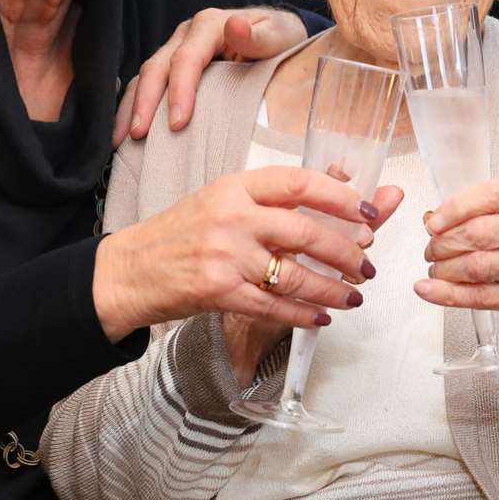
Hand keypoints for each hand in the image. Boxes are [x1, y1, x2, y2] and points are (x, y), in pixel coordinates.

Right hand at [93, 168, 403, 341]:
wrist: (128, 271)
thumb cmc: (179, 233)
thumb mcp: (220, 200)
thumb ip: (269, 201)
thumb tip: (334, 194)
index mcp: (235, 186)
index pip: (300, 183)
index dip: (341, 197)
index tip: (369, 211)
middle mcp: (232, 217)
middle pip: (306, 232)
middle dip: (347, 252)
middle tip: (367, 265)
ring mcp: (225, 256)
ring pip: (296, 275)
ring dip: (332, 290)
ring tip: (353, 296)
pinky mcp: (219, 292)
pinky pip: (274, 307)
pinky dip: (303, 314)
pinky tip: (320, 317)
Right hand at [114, 7, 308, 144]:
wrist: (278, 36)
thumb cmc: (280, 37)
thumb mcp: (278, 34)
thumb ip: (259, 35)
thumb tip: (235, 25)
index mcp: (209, 25)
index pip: (187, 58)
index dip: (180, 90)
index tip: (178, 123)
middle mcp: (186, 35)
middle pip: (157, 67)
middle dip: (146, 103)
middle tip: (139, 135)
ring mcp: (175, 50)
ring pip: (145, 77)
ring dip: (131, 108)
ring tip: (121, 140)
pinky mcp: (172, 67)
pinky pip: (147, 86)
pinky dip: (134, 108)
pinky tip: (125, 135)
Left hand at [412, 178, 498, 322]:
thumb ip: (485, 210)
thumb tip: (434, 218)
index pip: (493, 195)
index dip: (457, 207)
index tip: (436, 220)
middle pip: (478, 232)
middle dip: (443, 242)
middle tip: (433, 248)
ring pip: (475, 264)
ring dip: (444, 267)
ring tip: (438, 268)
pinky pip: (478, 295)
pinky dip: (447, 293)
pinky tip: (429, 289)